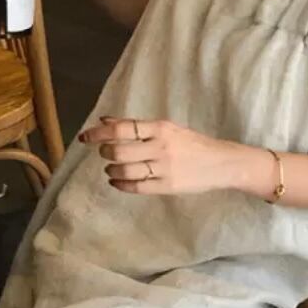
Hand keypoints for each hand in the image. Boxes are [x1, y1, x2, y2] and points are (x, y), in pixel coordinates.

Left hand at [79, 117, 239, 194]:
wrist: (222, 164)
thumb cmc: (192, 145)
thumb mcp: (167, 129)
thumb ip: (136, 126)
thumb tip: (105, 121)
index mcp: (160, 128)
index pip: (121, 128)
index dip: (98, 133)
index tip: (85, 137)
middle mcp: (161, 147)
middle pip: (119, 150)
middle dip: (105, 152)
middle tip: (106, 153)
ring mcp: (164, 168)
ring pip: (124, 170)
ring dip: (112, 170)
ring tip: (112, 169)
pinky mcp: (168, 186)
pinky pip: (136, 186)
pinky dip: (121, 184)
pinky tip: (118, 181)